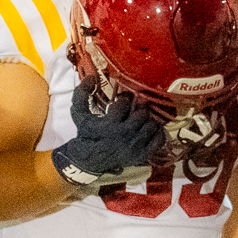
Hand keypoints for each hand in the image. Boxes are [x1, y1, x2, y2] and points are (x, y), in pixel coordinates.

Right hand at [51, 77, 166, 188]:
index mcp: (108, 125)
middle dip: (139, 109)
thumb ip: (81, 94)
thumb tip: (92, 77)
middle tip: (136, 108)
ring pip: (151, 125)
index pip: (123, 104)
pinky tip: (150, 129)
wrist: (91, 160)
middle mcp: (123, 136)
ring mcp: (134, 146)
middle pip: (141, 114)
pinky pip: (158, 139)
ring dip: (148, 119)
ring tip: (142, 118)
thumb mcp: (79, 115)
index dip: (124, 100)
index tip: (122, 102)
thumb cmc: (86, 134)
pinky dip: (157, 132)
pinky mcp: (142, 155)